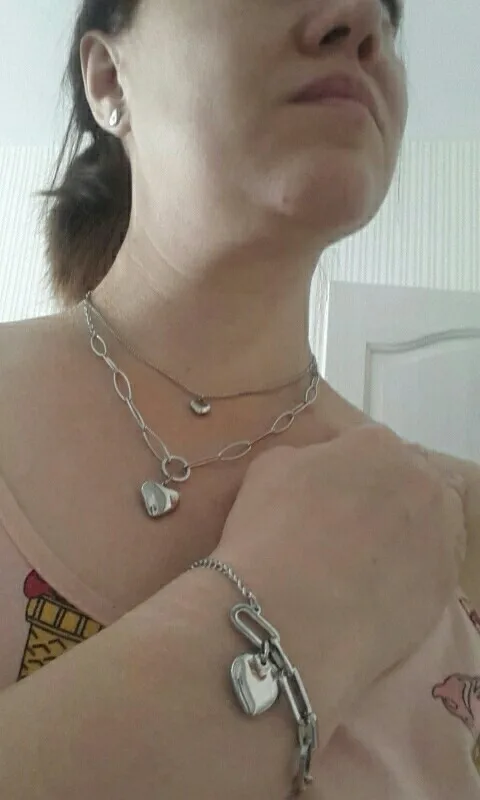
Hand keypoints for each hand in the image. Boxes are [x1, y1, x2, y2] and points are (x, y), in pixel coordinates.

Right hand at [214, 423, 466, 698]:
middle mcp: (419, 482)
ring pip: (425, 527)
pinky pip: (428, 573)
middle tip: (343, 531)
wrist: (284, 615)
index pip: (367, 448)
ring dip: (400, 537)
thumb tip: (318, 471)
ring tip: (362, 566)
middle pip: (404, 483)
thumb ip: (306, 458)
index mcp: (376, 445)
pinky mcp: (443, 586)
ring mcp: (438, 534)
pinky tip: (373, 595)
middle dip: (379, 500)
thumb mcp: (269, 469)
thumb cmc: (268, 532)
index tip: (324, 495)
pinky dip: (406, 579)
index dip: (343, 472)